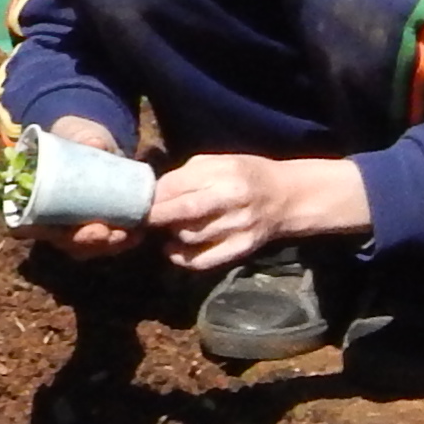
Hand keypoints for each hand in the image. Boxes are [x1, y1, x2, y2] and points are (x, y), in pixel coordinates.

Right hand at [28, 114, 144, 256]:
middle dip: (82, 242)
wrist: (99, 142)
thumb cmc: (77, 137)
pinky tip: (138, 233)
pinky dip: (122, 241)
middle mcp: (49, 220)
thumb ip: (82, 136)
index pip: (22, 225)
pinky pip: (106, 242)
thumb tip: (95, 143)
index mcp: (31, 199)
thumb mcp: (76, 132)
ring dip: (106, 246)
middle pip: (59, 242)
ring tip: (129, 234)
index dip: (35, 232)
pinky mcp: (97, 226)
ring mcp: (74, 227)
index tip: (55, 229)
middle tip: (102, 232)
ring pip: (84, 247)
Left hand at [143, 149, 370, 274]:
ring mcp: (239, 226)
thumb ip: (184, 175)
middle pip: (182, 212)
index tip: (136, 202)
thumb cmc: (244, 176)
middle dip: (154, 218)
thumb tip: (149, 192)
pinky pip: (202, 261)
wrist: (287, 197)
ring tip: (168, 228)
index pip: (176, 186)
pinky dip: (181, 258)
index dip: (151, 197)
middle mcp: (233, 199)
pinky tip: (174, 249)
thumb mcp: (218, 162)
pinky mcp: (241, 248)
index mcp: (225, 172)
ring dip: (170, 235)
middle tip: (140, 220)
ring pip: (188, 237)